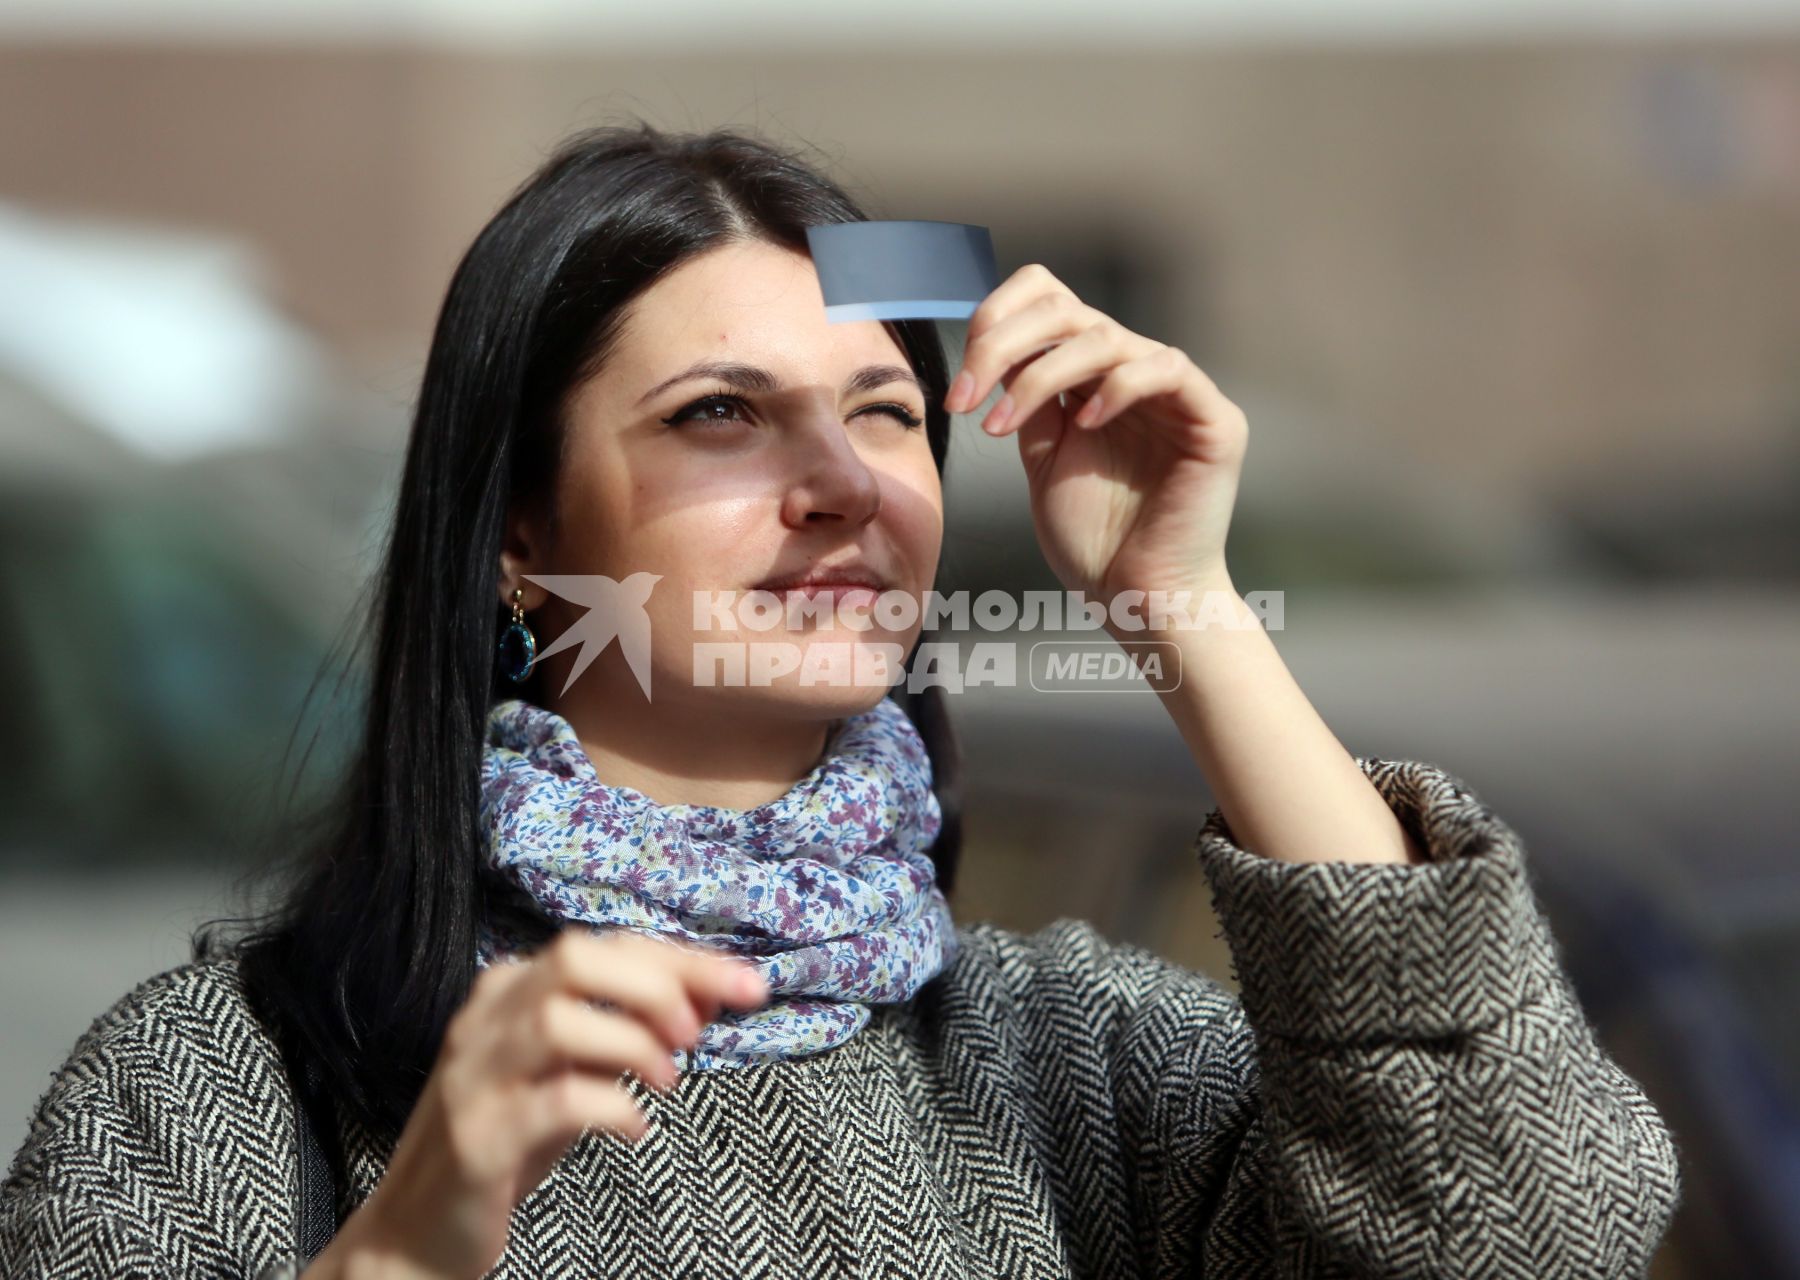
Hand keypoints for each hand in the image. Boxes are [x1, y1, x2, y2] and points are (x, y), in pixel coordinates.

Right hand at [320, 928, 768, 1278]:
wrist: (419, 1226)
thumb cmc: (511, 1135)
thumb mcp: (575, 1068)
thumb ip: (630, 1025)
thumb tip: (713, 990)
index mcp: (511, 989)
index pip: (608, 947)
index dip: (686, 960)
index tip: (748, 986)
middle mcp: (486, 1020)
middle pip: (574, 959)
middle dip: (652, 987)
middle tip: (693, 1034)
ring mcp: (476, 1076)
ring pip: (559, 1022)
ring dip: (632, 1045)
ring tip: (667, 1080)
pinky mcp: (479, 1137)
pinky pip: (556, 1102)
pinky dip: (612, 1107)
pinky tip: (634, 1127)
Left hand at [945, 264, 1247, 618]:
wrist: (1137, 601)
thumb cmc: (1095, 542)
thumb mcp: (1042, 460)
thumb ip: (1028, 404)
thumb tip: (994, 350)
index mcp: (1093, 378)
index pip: (1050, 303)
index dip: (998, 319)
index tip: (960, 382)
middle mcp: (1134, 373)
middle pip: (1067, 309)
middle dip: (1002, 344)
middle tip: (964, 399)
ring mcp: (1176, 393)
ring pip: (1106, 334)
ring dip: (1040, 374)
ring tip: (1001, 426)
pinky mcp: (1213, 419)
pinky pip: (1166, 367)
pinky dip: (1118, 387)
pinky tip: (1086, 425)